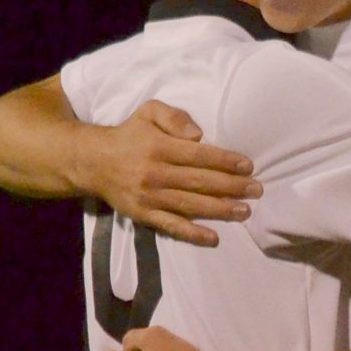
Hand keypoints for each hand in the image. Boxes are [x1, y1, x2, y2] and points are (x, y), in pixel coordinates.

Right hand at [81, 100, 261, 245]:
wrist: (94, 162)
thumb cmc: (129, 134)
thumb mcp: (148, 112)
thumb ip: (173, 116)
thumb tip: (198, 135)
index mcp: (159, 147)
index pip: (199, 155)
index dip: (226, 161)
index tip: (248, 166)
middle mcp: (155, 173)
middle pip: (200, 181)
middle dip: (232, 187)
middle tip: (256, 190)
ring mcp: (149, 197)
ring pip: (190, 205)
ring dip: (220, 209)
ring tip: (244, 211)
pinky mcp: (143, 215)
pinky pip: (171, 226)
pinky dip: (192, 233)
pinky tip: (213, 238)